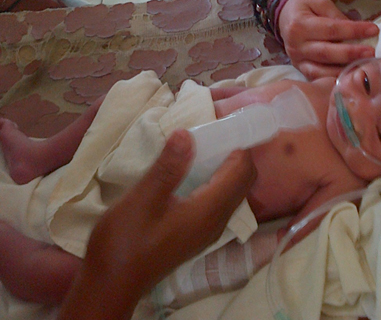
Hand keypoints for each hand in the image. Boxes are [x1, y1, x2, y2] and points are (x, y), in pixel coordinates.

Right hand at [58, 130, 255, 319]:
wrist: (110, 285)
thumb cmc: (124, 242)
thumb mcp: (142, 200)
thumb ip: (168, 167)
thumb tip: (187, 133)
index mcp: (209, 210)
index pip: (242, 171)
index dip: (239, 144)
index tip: (222, 122)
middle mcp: (216, 221)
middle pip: (243, 181)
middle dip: (236, 153)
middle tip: (212, 131)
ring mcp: (206, 230)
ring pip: (231, 191)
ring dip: (225, 166)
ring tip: (202, 145)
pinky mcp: (195, 234)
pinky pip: (218, 200)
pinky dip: (214, 180)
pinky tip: (191, 170)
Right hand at [277, 0, 379, 78]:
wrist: (284, 18)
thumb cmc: (305, 9)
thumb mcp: (320, 4)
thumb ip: (336, 16)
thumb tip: (356, 31)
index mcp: (300, 25)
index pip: (331, 29)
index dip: (353, 30)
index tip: (374, 30)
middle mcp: (296, 45)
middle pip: (327, 52)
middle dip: (351, 53)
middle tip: (372, 52)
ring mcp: (297, 61)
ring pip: (322, 70)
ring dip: (344, 70)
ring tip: (364, 67)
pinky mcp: (300, 70)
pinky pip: (318, 78)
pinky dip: (334, 79)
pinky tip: (350, 77)